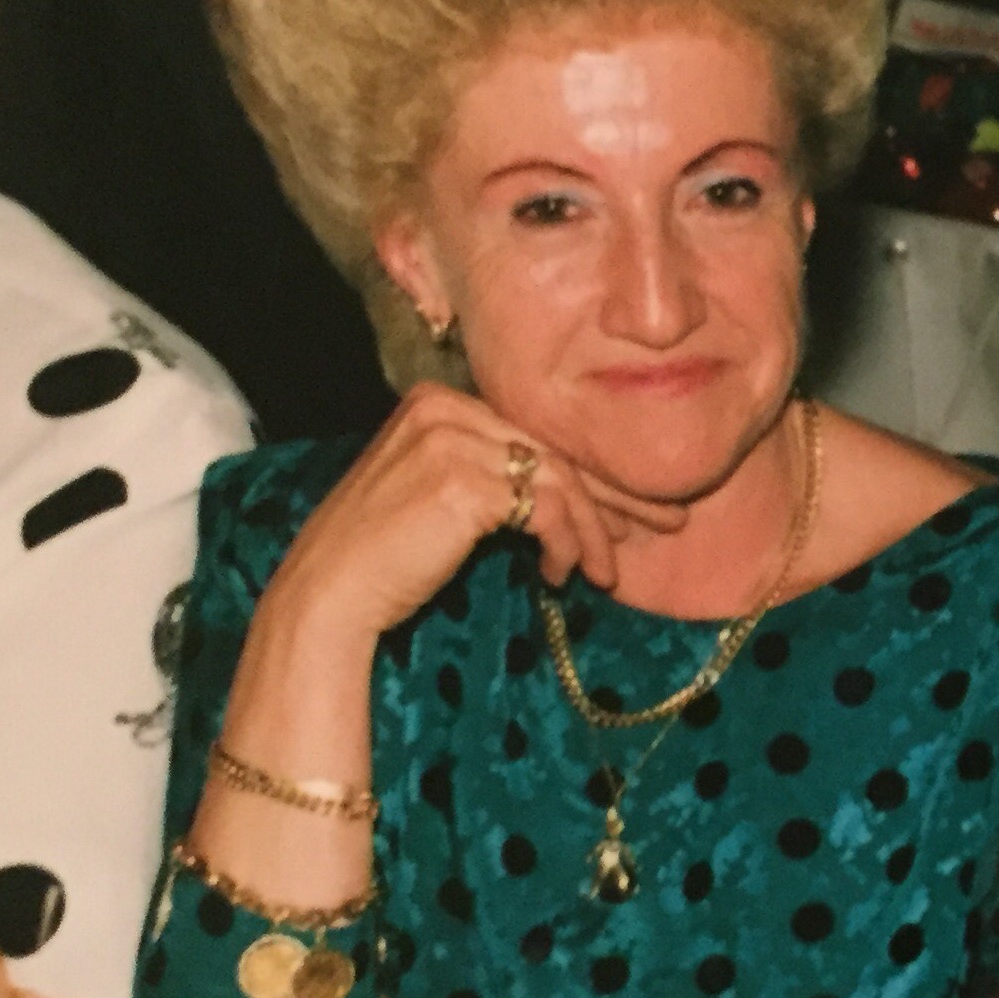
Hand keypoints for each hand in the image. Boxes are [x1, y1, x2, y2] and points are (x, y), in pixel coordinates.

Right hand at [258, 383, 679, 646]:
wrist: (330, 595)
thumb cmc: (384, 560)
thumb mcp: (438, 498)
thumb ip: (490, 478)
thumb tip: (567, 499)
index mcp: (437, 402)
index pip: (533, 435)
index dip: (589, 474)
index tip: (633, 506)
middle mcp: (444, 408)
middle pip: (554, 451)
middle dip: (615, 494)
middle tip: (668, 521)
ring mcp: (452, 440)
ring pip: (558, 480)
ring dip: (592, 531)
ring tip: (606, 573)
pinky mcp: (464, 482)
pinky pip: (545, 509)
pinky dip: (566, 543)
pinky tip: (561, 574)